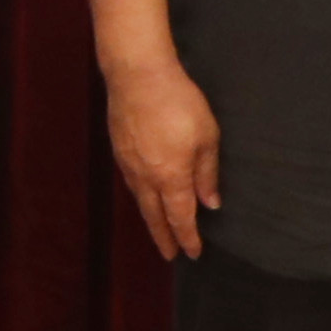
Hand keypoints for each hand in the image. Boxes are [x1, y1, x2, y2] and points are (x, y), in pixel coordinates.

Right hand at [108, 61, 221, 262]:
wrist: (138, 76)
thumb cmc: (179, 103)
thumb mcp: (206, 137)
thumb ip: (207, 173)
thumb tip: (210, 202)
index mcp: (171, 178)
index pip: (180, 218)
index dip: (187, 237)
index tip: (192, 253)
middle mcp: (146, 178)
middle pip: (155, 217)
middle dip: (164, 237)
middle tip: (170, 254)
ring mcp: (129, 164)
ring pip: (140, 201)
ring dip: (150, 218)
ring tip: (158, 228)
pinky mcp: (119, 149)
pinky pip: (131, 182)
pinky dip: (140, 196)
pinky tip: (143, 194)